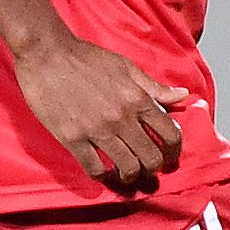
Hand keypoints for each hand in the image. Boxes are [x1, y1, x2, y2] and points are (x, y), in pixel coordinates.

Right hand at [13, 29, 184, 189]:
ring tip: (125, 173)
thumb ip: (154, 86)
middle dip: (153, 167)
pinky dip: (101, 175)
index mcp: (138, 99)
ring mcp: (97, 131)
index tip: (168, 154)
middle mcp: (122, 118)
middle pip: (151, 158)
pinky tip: (101, 170)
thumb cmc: (85, 57)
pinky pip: (94, 168)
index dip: (173, 150)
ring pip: (127, 168)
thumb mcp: (125, 67)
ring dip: (130, 176)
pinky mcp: (73, 139)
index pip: (170, 134)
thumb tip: (183, 95)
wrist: (47, 53)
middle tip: (147, 168)